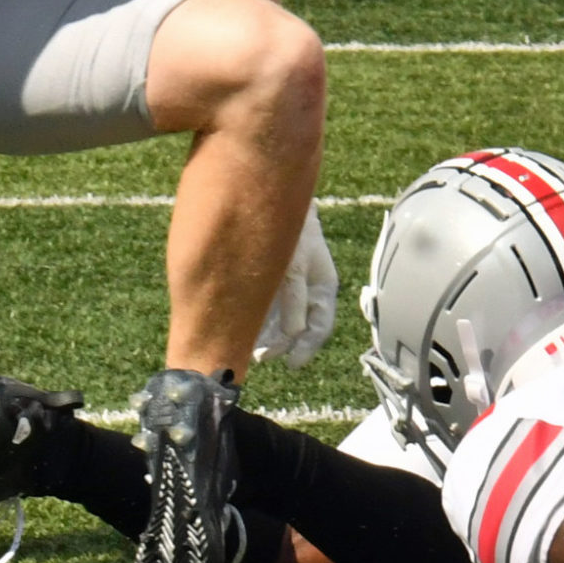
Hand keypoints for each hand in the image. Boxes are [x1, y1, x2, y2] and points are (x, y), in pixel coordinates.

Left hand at [252, 204, 338, 368]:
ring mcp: (288, 289)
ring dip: (266, 337)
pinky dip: (255, 322)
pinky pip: (264, 311)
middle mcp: (308, 292)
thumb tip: (294, 333)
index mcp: (323, 287)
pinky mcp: (268, 284)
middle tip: (260, 354)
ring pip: (279, 325)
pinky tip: (240, 327)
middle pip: (298, 332)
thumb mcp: (295, 262)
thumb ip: (294, 296)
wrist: (271, 198)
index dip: (306, 350)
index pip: (320, 328)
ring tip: (248, 345)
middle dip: (280, 346)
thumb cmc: (291, 229)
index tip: (291, 364)